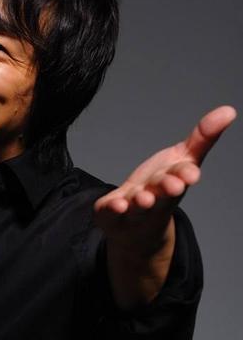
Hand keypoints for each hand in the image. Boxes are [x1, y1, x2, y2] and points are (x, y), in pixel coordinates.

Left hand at [94, 105, 236, 244]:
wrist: (138, 229)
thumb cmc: (161, 188)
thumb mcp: (182, 160)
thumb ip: (203, 138)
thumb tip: (229, 111)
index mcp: (173, 183)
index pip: (181, 176)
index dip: (185, 174)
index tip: (191, 174)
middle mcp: (155, 198)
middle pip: (162, 193)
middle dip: (167, 188)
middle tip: (174, 185)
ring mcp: (133, 209)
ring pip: (138, 206)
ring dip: (142, 202)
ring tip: (144, 199)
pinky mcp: (111, 215)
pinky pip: (110, 213)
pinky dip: (113, 209)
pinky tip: (116, 205)